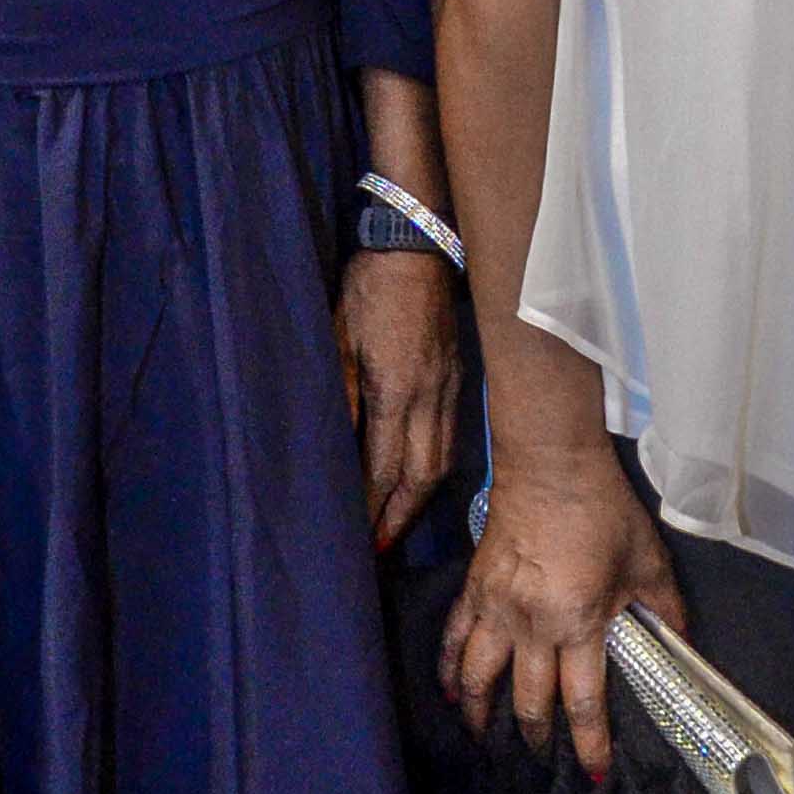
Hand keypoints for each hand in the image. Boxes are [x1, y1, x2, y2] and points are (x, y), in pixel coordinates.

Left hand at [336, 250, 460, 549]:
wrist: (419, 244)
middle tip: (379, 549)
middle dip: (400, 517)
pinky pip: (449, 439)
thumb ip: (339, 393)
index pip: (386, 466)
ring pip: (441, 462)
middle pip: (422, 476)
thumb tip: (335, 447)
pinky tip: (418, 483)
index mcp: (397, 388)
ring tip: (396, 526)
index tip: (360, 538)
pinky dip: (434, 472)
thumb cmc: (370, 287)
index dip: (373, 508)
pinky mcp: (457, 380)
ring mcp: (449, 389)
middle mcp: (431, 397)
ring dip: (419, 501)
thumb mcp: (338, 336)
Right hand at [442, 455, 681, 777]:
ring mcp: (496, 608)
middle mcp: (531, 625)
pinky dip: (449, 669)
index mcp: (578, 622)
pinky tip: (450, 693)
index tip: (595, 773)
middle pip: (527, 701)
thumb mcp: (648, 562)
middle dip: (537, 739)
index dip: (590, 744)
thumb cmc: (605, 510)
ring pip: (479, 678)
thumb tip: (685, 648)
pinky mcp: (474, 588)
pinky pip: (454, 638)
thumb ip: (665, 612)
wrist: (550, 464)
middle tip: (543, 760)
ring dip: (482, 716)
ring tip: (487, 740)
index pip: (582, 701)